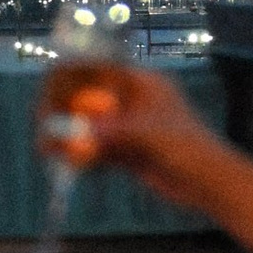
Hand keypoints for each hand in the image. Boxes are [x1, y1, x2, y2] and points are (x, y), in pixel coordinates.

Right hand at [42, 59, 196, 192]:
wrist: (210, 183)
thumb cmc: (189, 149)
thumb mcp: (151, 136)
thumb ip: (115, 131)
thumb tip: (79, 132)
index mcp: (144, 84)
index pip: (101, 69)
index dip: (74, 75)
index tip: (49, 87)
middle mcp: (134, 101)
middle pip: (91, 97)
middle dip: (66, 108)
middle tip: (42, 121)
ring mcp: (131, 127)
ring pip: (92, 125)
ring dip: (69, 134)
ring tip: (45, 144)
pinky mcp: (129, 151)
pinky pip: (98, 149)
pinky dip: (81, 155)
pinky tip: (62, 161)